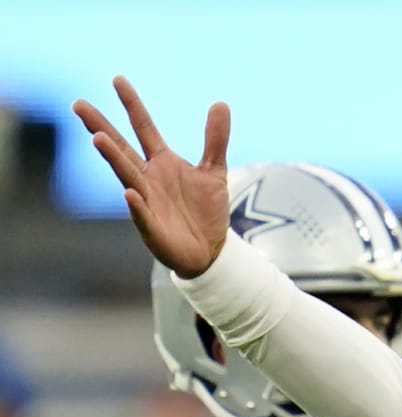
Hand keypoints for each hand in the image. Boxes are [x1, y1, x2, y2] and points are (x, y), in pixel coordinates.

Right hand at [73, 77, 230, 278]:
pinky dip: (136, 205)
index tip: (118, 79)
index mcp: (162, 162)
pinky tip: (129, 194)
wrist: (211, 251)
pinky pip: (142, 215)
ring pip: (126, 176)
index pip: (143, 127)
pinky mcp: (152, 228)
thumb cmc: (206, 210)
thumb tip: (221, 103)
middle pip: (121, 148)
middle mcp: (148, 178)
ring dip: (113, 158)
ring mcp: (147, 202)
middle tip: (79, 105)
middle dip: (101, 127)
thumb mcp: (215, 171)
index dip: (132, 104)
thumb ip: (216, 139)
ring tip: (98, 138)